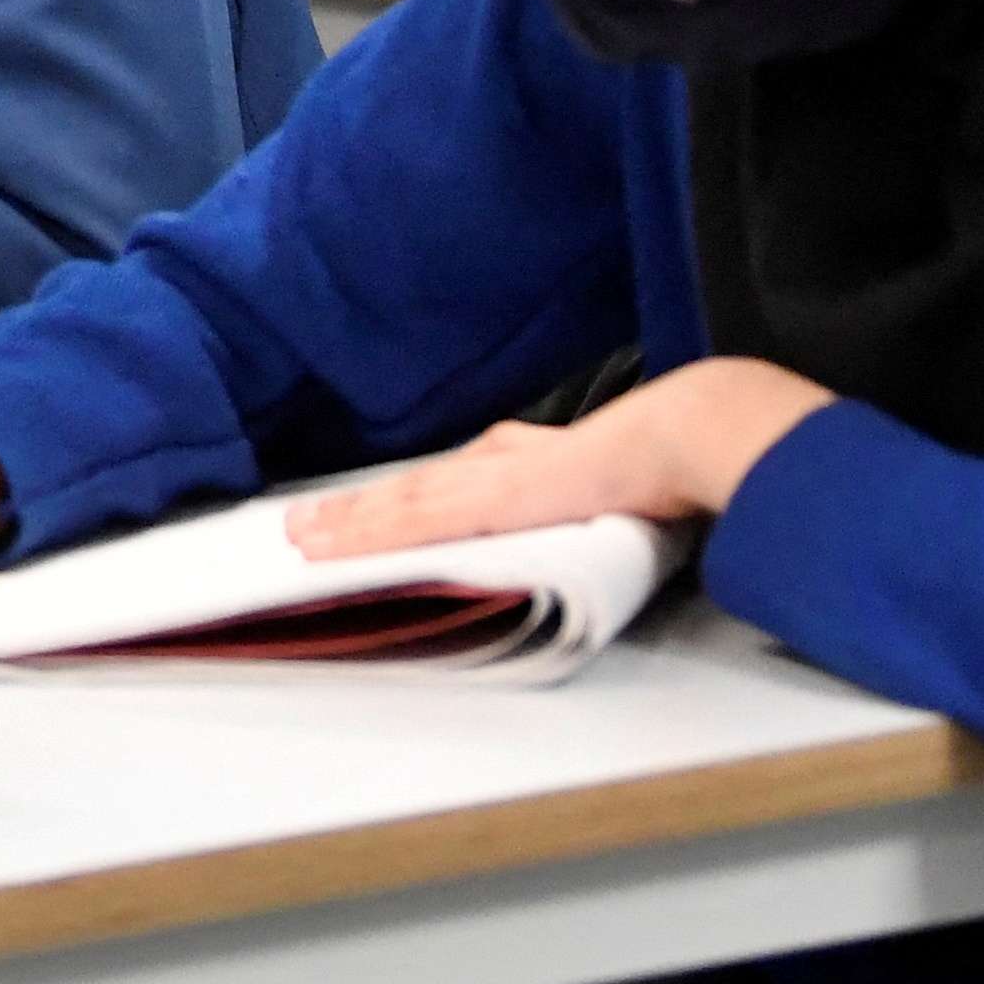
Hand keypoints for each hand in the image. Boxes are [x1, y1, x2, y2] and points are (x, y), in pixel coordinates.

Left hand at [277, 358, 835, 561]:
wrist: (683, 436)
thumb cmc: (665, 462)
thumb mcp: (612, 488)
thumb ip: (590, 503)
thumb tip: (596, 513)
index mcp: (523, 460)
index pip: (447, 484)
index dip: (401, 501)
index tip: (368, 509)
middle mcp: (494, 465)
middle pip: (408, 492)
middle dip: (356, 510)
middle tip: (304, 524)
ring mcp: (487, 484)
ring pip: (396, 507)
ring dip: (345, 523)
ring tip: (300, 536)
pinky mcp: (488, 505)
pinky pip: (410, 526)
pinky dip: (364, 538)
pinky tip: (329, 548)